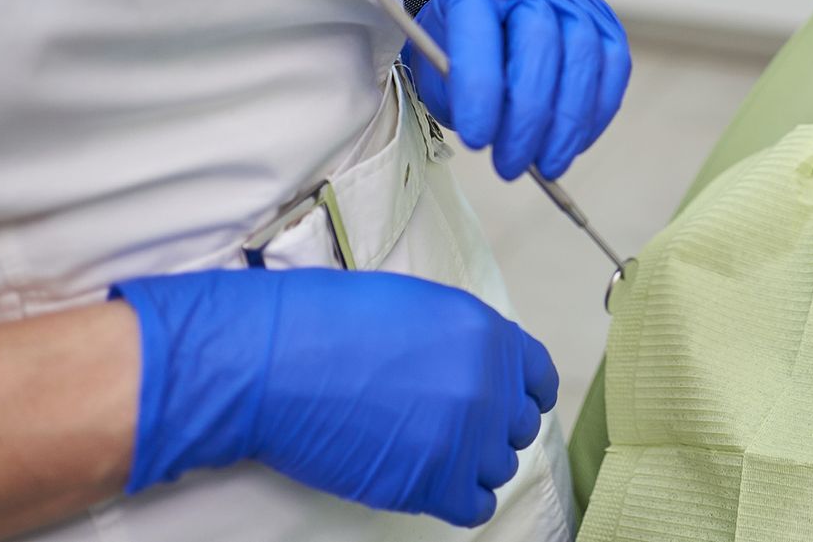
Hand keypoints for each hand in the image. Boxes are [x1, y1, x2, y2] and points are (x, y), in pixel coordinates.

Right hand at [113, 269, 556, 527]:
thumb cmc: (329, 323)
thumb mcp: (418, 305)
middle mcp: (489, 385)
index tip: (503, 405)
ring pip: (498, 467)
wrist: (274, 361)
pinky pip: (476, 506)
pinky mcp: (432, 483)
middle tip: (446, 427)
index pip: (538, 378)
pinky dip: (458, 499)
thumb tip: (480, 366)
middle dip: (489, 429)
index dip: (521, 394)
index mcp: (488, 334)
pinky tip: (429, 483)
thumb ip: (463, 338)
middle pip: (517, 427)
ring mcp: (464, 437)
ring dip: (469, 464)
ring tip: (426, 451)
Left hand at [405, 0, 630, 179]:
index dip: (481, 90)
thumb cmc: (455, 42)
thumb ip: (463, 93)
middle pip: (541, 43)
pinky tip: (573, 143)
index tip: (477, 140)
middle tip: (510, 165)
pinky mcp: (604, 21)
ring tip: (546, 164)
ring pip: (584, 57)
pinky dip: (597, 112)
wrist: (484, 12)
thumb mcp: (437, 65)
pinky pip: (614, 67)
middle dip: (528, 117)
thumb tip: (501, 137)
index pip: (483, 32)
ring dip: (567, 123)